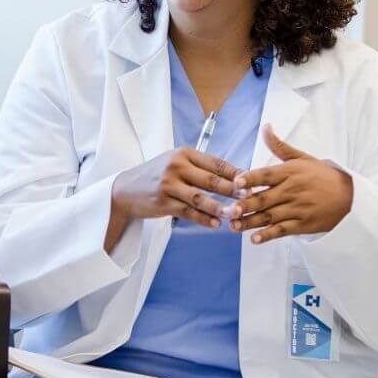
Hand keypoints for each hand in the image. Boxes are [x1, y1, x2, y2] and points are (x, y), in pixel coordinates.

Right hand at [106, 146, 239, 248]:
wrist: (125, 189)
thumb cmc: (157, 175)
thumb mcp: (176, 163)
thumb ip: (200, 167)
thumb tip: (234, 175)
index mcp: (184, 153)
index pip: (216, 163)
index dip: (235, 172)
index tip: (252, 181)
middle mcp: (176, 166)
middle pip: (211, 180)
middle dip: (233, 189)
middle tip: (250, 197)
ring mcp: (168, 185)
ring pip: (200, 198)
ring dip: (220, 207)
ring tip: (236, 214)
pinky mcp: (163, 203)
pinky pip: (187, 212)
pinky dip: (203, 219)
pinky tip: (215, 224)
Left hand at [224, 125, 353, 242]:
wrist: (350, 197)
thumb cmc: (323, 175)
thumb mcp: (302, 157)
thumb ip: (279, 146)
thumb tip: (265, 127)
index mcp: (289, 172)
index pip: (266, 175)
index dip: (250, 178)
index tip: (235, 182)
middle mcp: (291, 191)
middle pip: (264, 199)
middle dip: (245, 205)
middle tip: (228, 210)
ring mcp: (296, 209)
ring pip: (269, 217)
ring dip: (250, 222)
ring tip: (234, 226)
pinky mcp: (302, 225)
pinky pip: (282, 231)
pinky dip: (268, 235)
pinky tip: (254, 239)